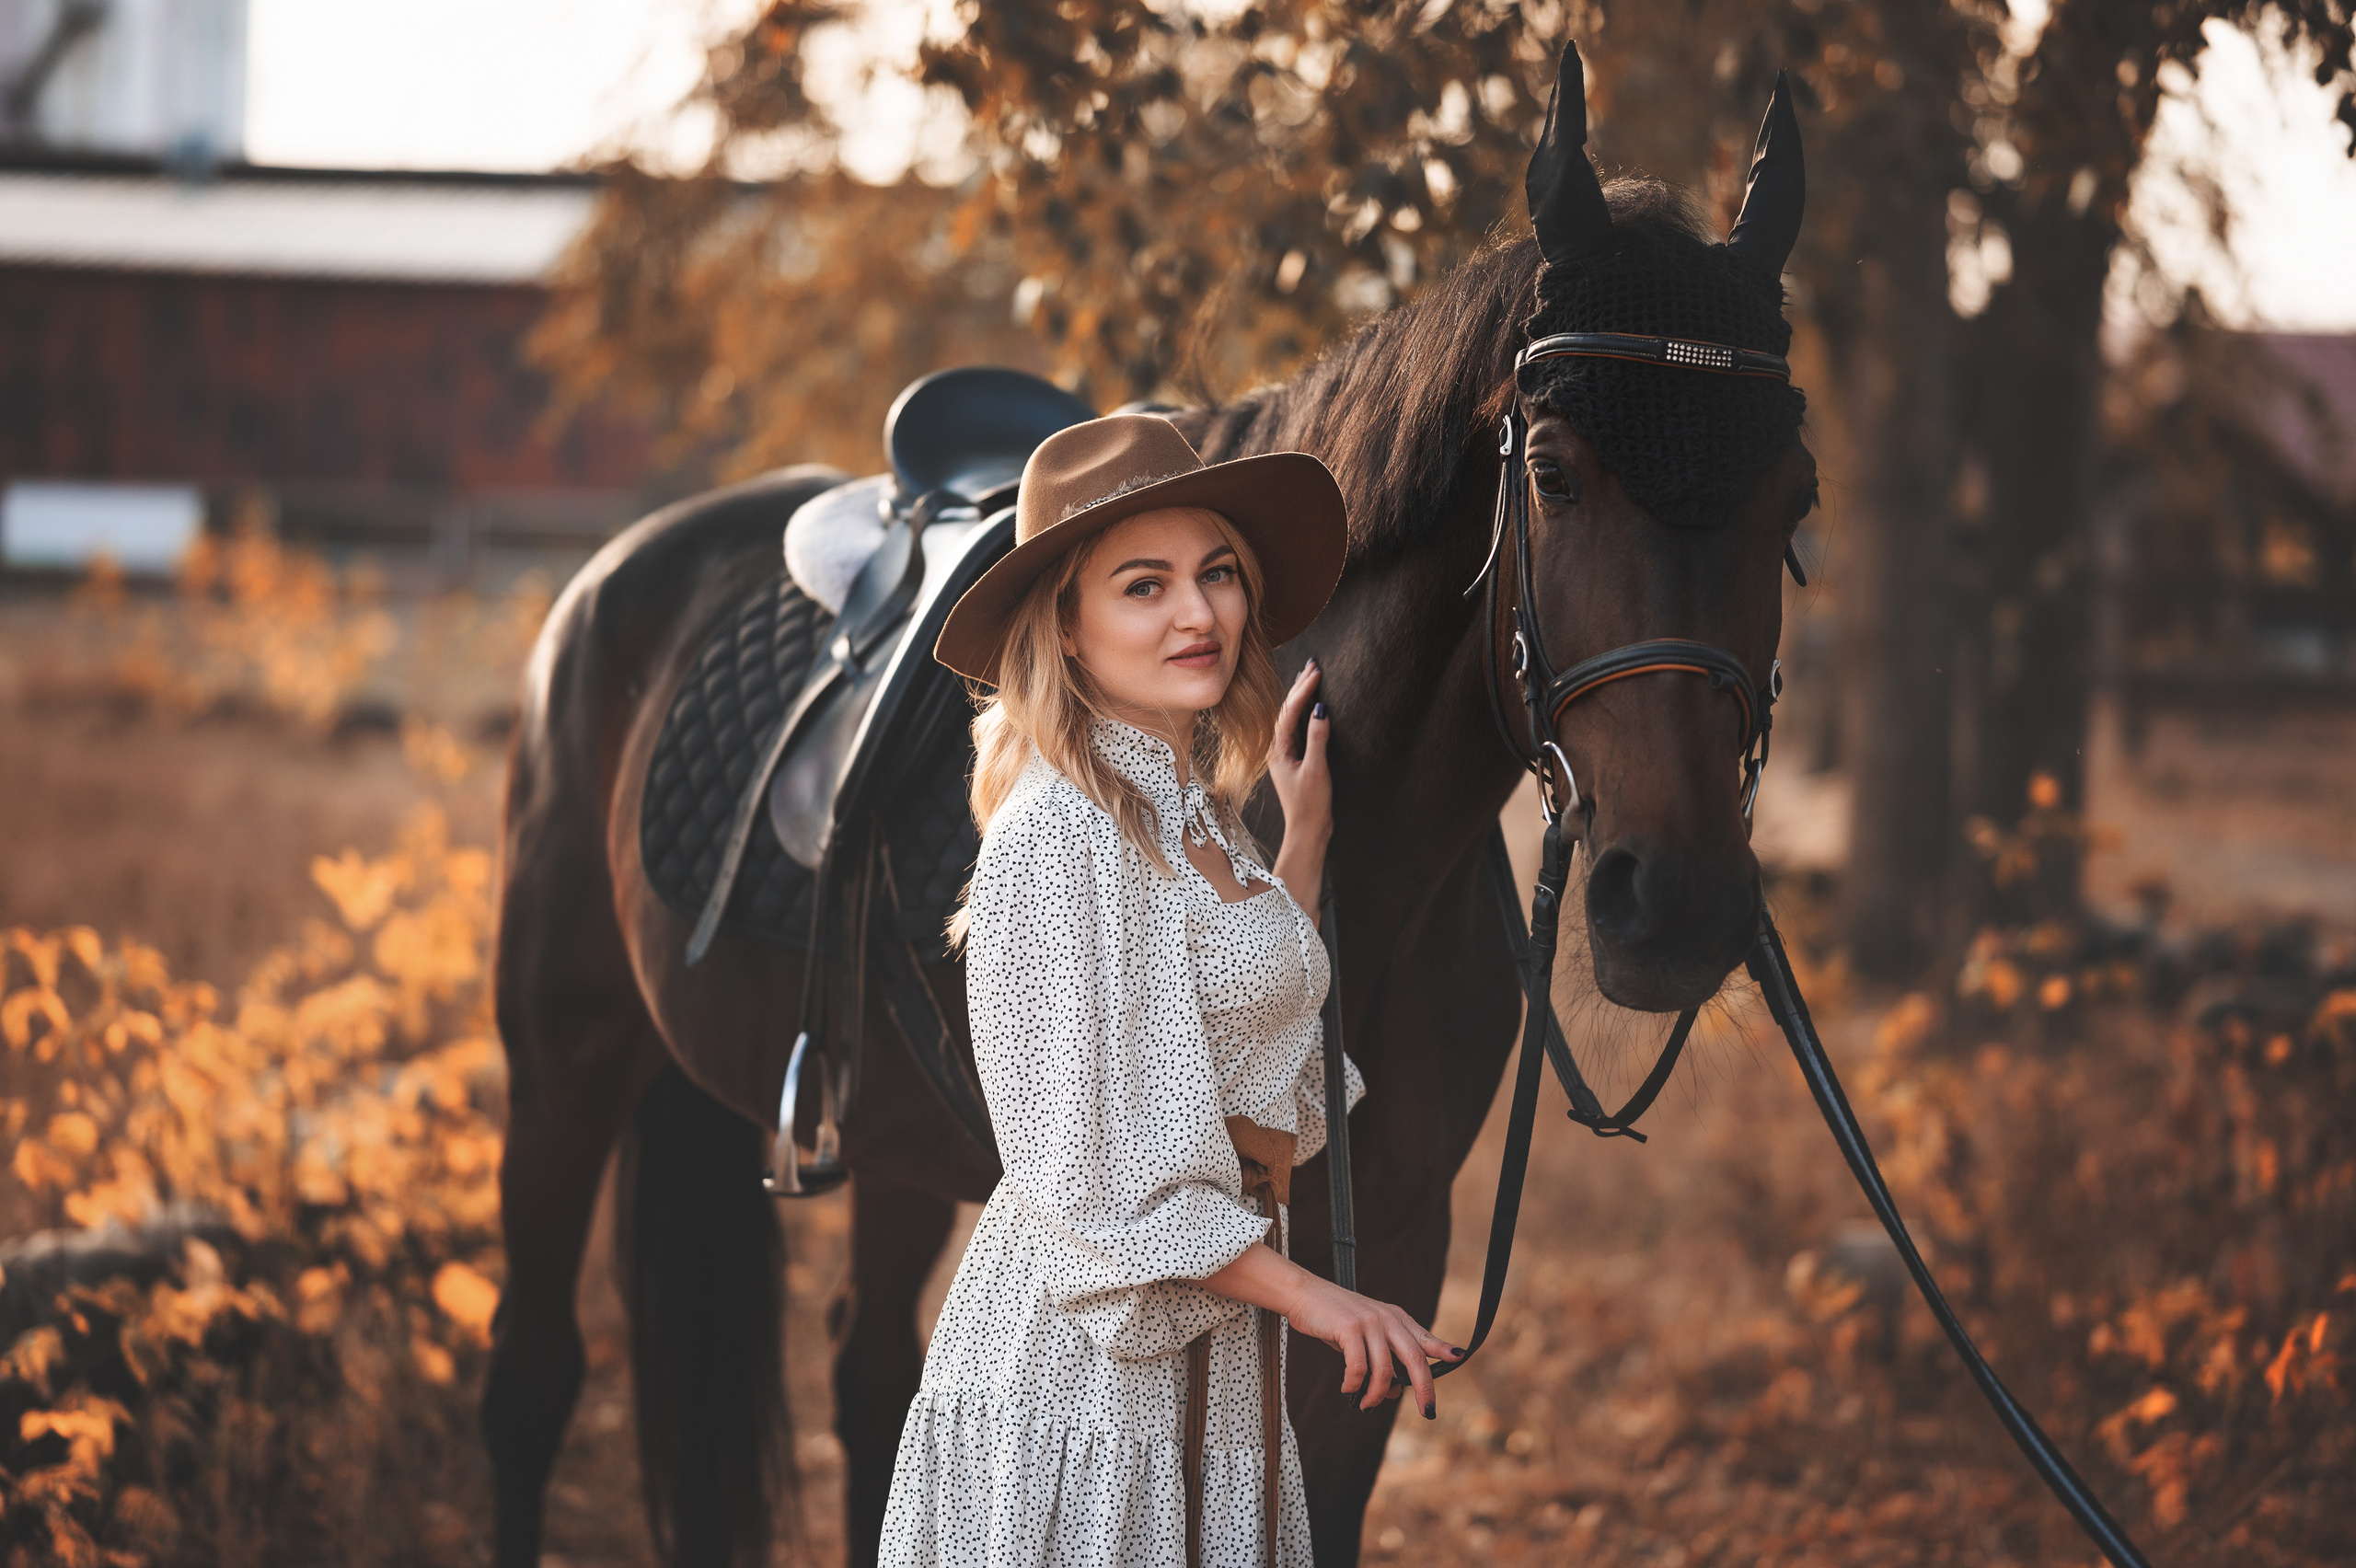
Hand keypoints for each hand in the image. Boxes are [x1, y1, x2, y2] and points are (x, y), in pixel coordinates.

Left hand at [1268, 660, 1330, 913]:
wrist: (1307, 830)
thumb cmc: (1311, 804)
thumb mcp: (1317, 770)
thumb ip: (1317, 739)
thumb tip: (1320, 710)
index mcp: (1279, 749)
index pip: (1290, 711)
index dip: (1304, 690)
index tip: (1317, 672)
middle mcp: (1277, 749)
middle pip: (1286, 710)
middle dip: (1300, 686)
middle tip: (1314, 664)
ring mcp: (1284, 754)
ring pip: (1290, 717)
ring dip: (1301, 696)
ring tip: (1311, 676)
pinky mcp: (1293, 760)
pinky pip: (1295, 727)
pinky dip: (1303, 711)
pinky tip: (1310, 706)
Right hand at [1280, 1273, 1463, 1416]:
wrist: (1304, 1294)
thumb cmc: (1334, 1319)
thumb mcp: (1365, 1335)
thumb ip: (1383, 1359)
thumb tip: (1394, 1391)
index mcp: (1395, 1317)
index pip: (1424, 1336)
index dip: (1443, 1349)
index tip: (1460, 1358)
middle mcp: (1388, 1318)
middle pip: (1415, 1359)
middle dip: (1425, 1389)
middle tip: (1428, 1412)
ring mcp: (1370, 1322)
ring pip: (1384, 1370)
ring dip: (1377, 1394)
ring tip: (1366, 1405)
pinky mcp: (1350, 1328)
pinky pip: (1359, 1367)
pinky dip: (1354, 1384)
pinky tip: (1347, 1388)